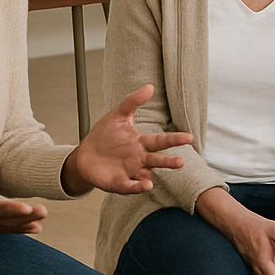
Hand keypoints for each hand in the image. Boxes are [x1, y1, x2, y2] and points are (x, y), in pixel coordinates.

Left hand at [64, 84, 193, 193]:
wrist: (85, 155)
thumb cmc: (104, 136)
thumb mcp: (117, 116)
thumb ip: (133, 102)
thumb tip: (150, 87)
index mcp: (141, 143)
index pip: (161, 141)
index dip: (175, 139)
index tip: (189, 137)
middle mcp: (140, 159)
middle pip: (157, 160)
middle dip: (169, 162)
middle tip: (181, 162)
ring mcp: (131, 172)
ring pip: (146, 175)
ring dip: (149, 176)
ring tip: (153, 177)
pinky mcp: (119, 183)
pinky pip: (130, 186)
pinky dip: (137, 187)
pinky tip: (145, 185)